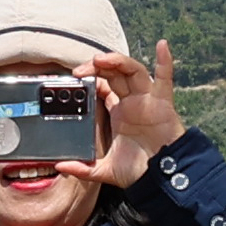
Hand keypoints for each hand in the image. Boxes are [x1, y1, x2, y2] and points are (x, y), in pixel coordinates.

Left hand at [84, 40, 187, 187]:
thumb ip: (83, 168)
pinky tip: (161, 46)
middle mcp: (132, 102)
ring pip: (132, 71)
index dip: (91, 79)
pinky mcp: (163, 103)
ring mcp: (147, 100)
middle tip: (80, 70)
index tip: (75, 80)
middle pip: (114, 74)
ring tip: (101, 59)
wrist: (158, 179)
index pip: (103, 86)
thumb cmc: (137, 171)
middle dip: (97, 67)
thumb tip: (61, 166)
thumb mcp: (104, 169)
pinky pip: (165, 79)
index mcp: (119, 113)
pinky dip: (164, 61)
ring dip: (117, 61)